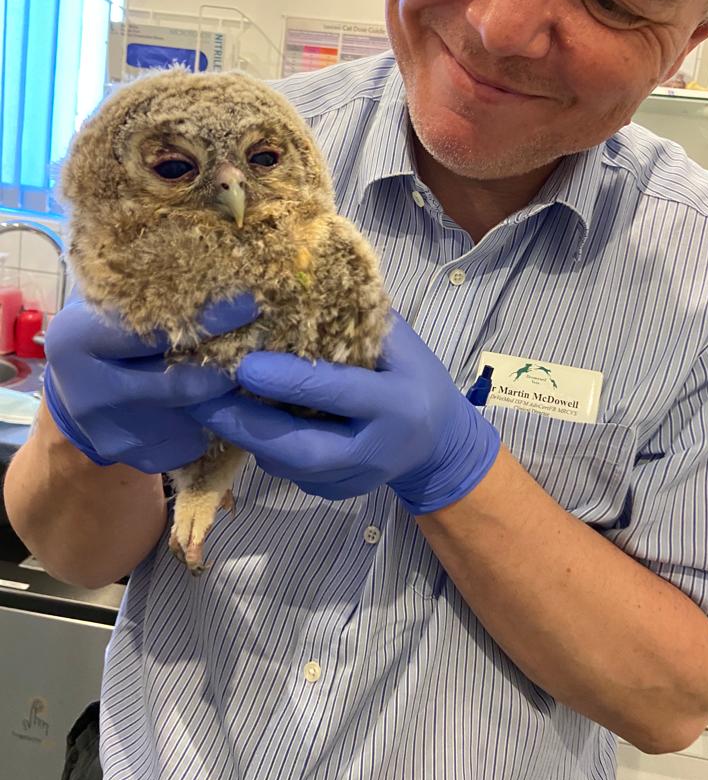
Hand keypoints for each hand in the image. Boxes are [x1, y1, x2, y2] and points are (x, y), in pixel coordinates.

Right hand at [43, 295, 259, 471]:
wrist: (78, 388)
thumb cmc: (108, 327)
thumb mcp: (116, 299)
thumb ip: (156, 288)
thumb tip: (227, 264)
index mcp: (79, 340)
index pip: (158, 330)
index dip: (211, 318)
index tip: (253, 304)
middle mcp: (90, 393)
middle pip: (182, 383)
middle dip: (229, 364)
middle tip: (264, 343)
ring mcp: (111, 433)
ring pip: (194, 416)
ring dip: (228, 395)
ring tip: (251, 370)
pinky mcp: (133, 458)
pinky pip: (191, 441)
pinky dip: (214, 422)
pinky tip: (224, 401)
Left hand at [187, 311, 500, 513]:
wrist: (438, 443)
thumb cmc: (413, 375)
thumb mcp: (399, 342)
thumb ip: (355, 321)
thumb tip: (297, 285)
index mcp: (396, 403)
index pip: (335, 392)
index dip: (287, 380)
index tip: (241, 363)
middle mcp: (376, 449)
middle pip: (301, 448)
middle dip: (246, 424)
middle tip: (197, 399)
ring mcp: (355, 479)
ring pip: (287, 466)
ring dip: (243, 435)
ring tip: (203, 404)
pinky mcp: (335, 494)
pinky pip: (289, 474)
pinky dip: (261, 446)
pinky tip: (236, 420)